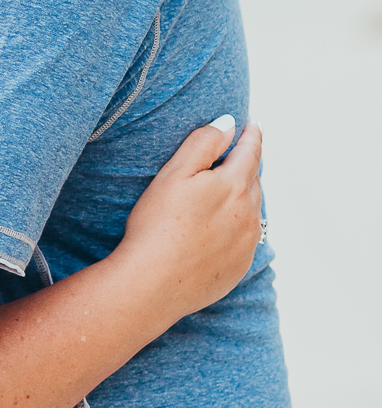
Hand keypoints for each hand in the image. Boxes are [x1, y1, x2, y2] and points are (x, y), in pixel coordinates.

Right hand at [115, 117, 263, 321]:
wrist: (153, 284)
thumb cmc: (157, 225)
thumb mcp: (174, 174)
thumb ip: (203, 143)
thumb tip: (228, 123)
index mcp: (234, 186)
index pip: (250, 152)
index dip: (252, 136)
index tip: (253, 125)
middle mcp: (248, 214)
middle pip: (254, 182)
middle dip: (247, 167)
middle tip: (238, 158)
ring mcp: (246, 244)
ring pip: (253, 211)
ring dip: (245, 198)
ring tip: (231, 193)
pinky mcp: (238, 268)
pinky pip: (245, 240)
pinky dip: (238, 228)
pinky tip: (220, 231)